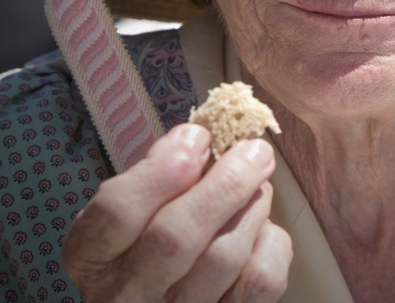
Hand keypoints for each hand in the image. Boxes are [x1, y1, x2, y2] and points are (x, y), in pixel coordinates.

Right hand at [61, 123, 292, 301]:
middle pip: (175, 237)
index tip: (198, 136)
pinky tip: (261, 229)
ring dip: (251, 207)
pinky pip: (259, 282)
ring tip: (258, 185)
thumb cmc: (153, 239)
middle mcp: (124, 297)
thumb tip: (197, 139)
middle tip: (253, 152)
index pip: (115, 214)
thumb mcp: (137, 207)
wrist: (168, 300)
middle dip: (224, 184)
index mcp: (94, 258)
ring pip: (223, 258)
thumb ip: (159, 174)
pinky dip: (270, 243)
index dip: (161, 169)